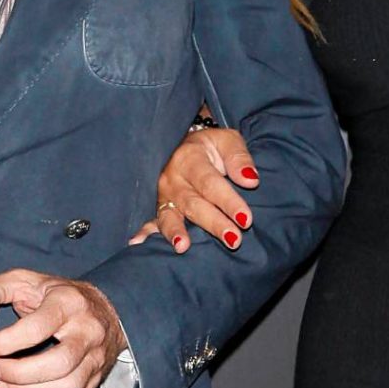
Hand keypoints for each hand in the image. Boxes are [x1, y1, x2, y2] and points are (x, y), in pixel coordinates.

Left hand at [0, 270, 123, 387]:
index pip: (36, 329)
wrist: (103, 311)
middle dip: (17, 373)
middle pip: (58, 364)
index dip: (4, 343)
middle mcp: (89, 332)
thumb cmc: (54, 295)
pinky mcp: (95, 381)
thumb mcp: (23, 280)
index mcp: (69, 303)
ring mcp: (96, 360)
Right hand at [128, 124, 258, 253]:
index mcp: (190, 157)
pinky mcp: (158, 206)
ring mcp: (162, 194)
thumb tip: (250, 180)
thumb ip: (239, 158)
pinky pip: (151, 220)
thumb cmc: (210, 147)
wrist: (182, 144)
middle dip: (213, 223)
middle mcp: (173, 177)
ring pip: (169, 215)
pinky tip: (138, 243)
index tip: (246, 219)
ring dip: (175, 231)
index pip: (211, 183)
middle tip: (233, 240)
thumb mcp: (227, 141)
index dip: (228, 202)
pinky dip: (144, 232)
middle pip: (193, 203)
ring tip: (182, 246)